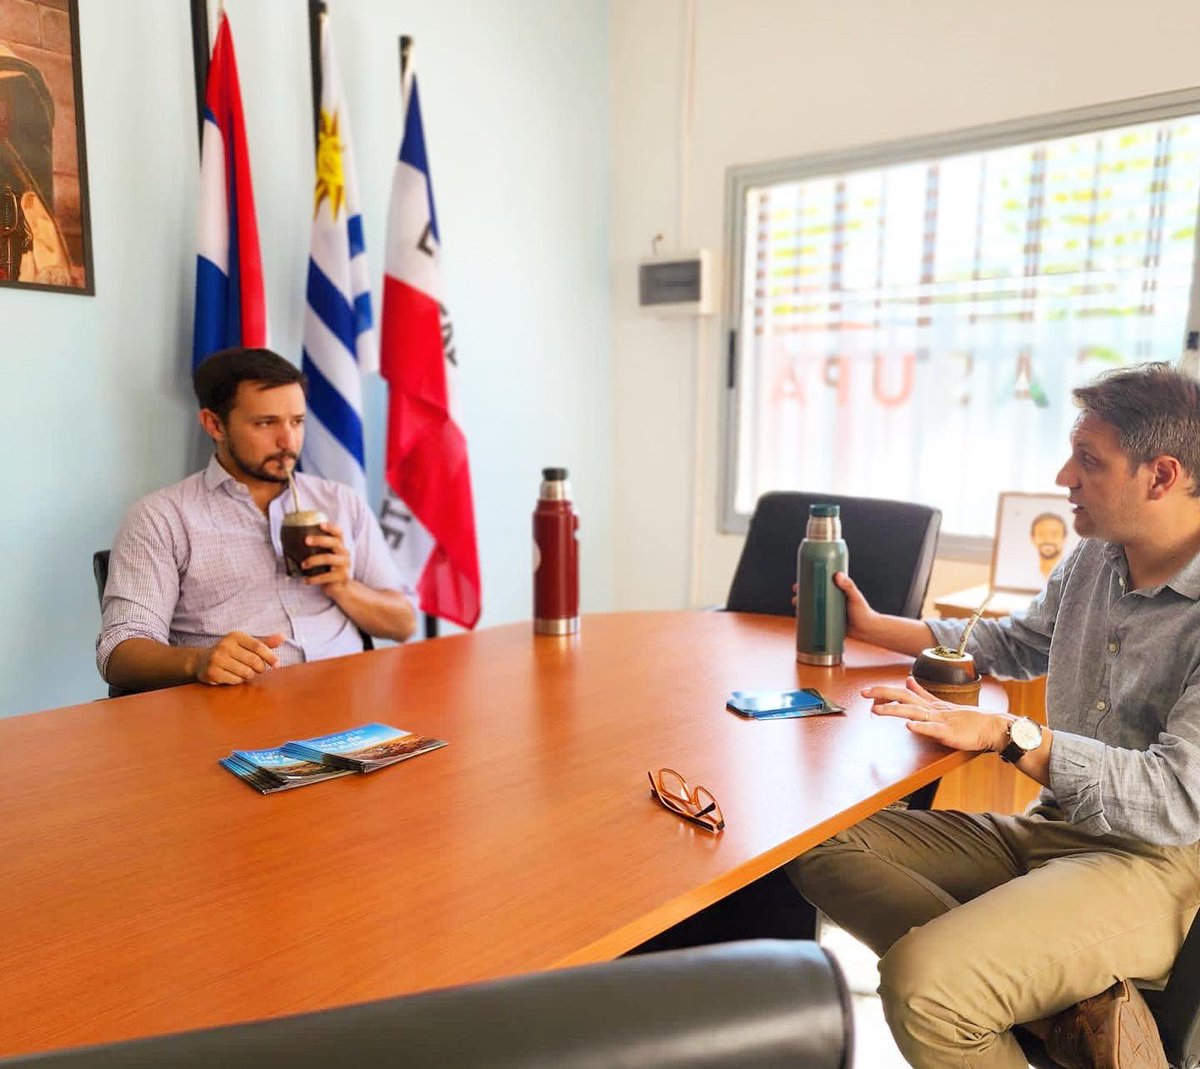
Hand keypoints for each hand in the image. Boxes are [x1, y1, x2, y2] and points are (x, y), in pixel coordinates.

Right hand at [195, 632, 284, 685]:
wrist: (202, 661)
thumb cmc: (230, 652)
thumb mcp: (246, 644)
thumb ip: (265, 642)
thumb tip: (283, 637)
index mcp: (235, 636)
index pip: (258, 646)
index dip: (270, 656)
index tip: (277, 664)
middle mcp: (224, 645)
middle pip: (254, 661)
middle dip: (260, 668)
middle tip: (258, 669)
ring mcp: (217, 659)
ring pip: (246, 673)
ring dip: (249, 675)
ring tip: (244, 671)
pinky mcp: (212, 672)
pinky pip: (235, 681)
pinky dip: (238, 680)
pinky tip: (233, 675)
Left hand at [303, 522, 350, 592]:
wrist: (341, 588)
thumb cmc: (328, 570)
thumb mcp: (325, 557)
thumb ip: (315, 550)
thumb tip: (289, 542)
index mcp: (340, 546)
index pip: (338, 533)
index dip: (331, 527)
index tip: (320, 525)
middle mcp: (344, 553)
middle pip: (334, 543)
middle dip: (320, 540)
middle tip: (306, 541)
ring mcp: (344, 565)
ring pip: (329, 558)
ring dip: (313, 560)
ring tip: (303, 565)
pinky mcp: (342, 577)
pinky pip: (326, 576)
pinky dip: (314, 578)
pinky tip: (306, 580)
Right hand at [792, 574, 877, 640]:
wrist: (868, 631)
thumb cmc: (864, 612)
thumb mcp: (855, 597)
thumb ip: (848, 586)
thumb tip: (837, 574)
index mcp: (836, 593)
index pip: (819, 585)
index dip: (808, 583)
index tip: (799, 582)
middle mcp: (831, 602)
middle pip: (813, 597)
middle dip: (801, 596)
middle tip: (795, 595)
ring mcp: (829, 613)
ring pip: (812, 609)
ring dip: (802, 608)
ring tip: (796, 609)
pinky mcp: (829, 624)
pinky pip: (816, 622)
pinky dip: (807, 621)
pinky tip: (800, 622)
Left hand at [863, 676, 1009, 752]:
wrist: (992, 727)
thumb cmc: (967, 719)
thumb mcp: (941, 704)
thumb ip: (923, 694)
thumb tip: (907, 680)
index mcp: (929, 704)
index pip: (903, 694)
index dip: (884, 691)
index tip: (866, 690)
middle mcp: (932, 709)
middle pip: (904, 698)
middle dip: (882, 694)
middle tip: (863, 693)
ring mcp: (940, 720)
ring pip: (914, 712)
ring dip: (894, 710)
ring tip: (877, 709)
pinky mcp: (949, 733)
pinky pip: (933, 730)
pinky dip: (920, 727)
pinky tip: (908, 726)